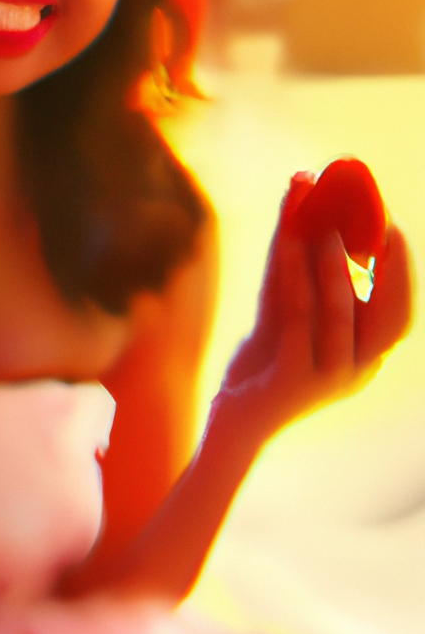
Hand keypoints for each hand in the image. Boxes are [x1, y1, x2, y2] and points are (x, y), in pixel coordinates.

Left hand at [219, 175, 412, 435]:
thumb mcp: (282, 316)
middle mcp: (358, 371)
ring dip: (334, 268)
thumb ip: (292, 273)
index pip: (399, 312)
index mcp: (365, 358)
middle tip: (377, 221)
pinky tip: (285, 248)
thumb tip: (296, 212)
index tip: (390, 224)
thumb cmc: (263, 365)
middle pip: (389, 316)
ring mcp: (328, 379)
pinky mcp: (292, 380)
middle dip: (388, 267)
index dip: (401, 270)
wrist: (232, 421)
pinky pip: (297, 321)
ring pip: (340, 315)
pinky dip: (295, 280)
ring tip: (326, 228)